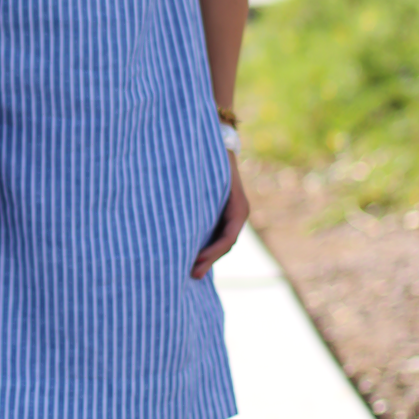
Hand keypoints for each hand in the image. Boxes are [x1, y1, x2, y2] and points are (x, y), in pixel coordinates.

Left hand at [191, 152, 249, 279]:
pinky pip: (216, 234)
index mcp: (239, 208)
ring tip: (190, 270)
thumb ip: (198, 193)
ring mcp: (232, 215)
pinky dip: (206, 246)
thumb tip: (179, 213)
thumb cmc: (211, 158)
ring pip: (221, 242)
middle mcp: (238, 214)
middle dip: (208, 260)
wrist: (219, 144)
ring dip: (207, 256)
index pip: (228, 238)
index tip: (194, 261)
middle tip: (191, 275)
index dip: (212, 252)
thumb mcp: (208, 174)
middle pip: (225, 245)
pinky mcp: (222, 214)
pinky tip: (191, 254)